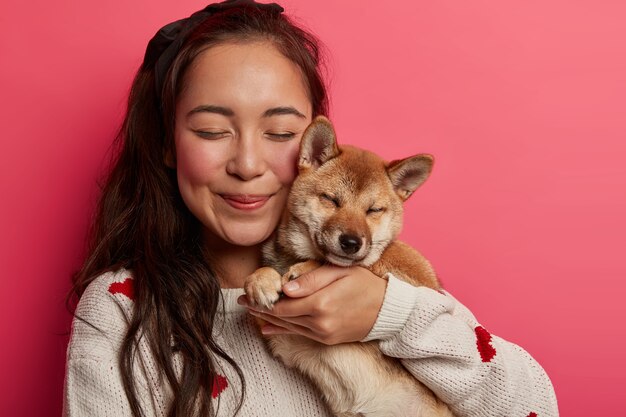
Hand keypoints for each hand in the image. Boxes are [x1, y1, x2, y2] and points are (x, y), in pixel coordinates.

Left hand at [237, 265, 387, 344]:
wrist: (388, 310)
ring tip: (251, 311)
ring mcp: (323, 334)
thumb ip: (311, 279)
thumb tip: (285, 287)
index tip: (247, 292)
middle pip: (281, 316)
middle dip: (260, 308)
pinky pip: (299, 335)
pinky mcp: (327, 340)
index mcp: (320, 303)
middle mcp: (319, 322)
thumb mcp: (339, 272)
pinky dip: (282, 330)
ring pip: (288, 326)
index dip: (263, 299)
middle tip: (242, 301)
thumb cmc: (365, 284)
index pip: (283, 304)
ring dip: (268, 319)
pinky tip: (267, 327)